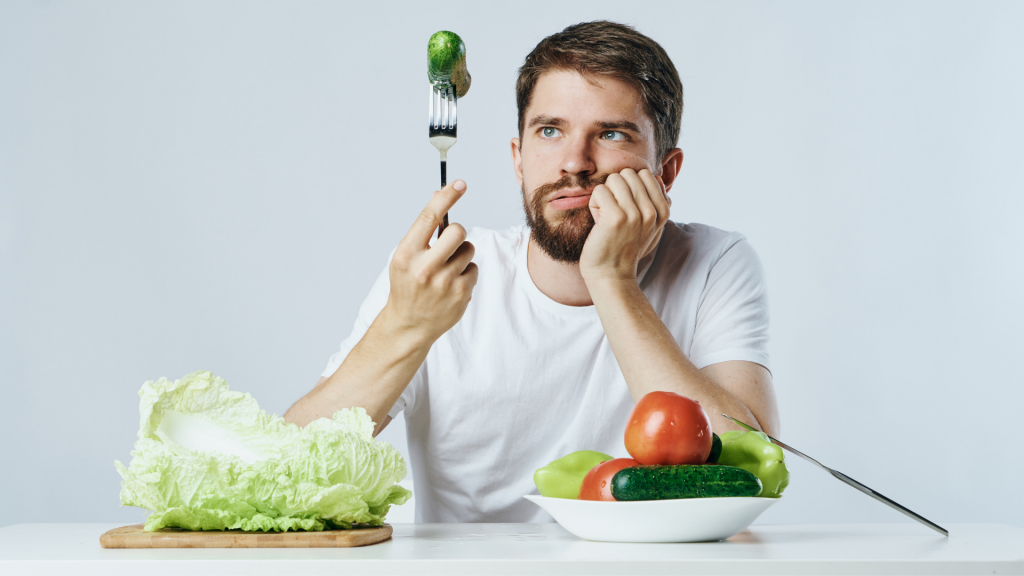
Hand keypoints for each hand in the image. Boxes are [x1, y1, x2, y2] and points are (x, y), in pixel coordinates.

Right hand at [382, 180, 478, 342]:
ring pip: (468, 249)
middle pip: (457, 231)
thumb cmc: (407, 285)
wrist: (409, 324)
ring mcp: (444, 282)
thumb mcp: (405, 257)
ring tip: (446, 269)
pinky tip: (451, 284)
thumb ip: (422, 230)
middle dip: (456, 233)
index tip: (460, 183)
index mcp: (406, 254)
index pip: (428, 218)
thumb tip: (438, 196)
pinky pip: (474, 268)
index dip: (446, 197)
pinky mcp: (461, 293)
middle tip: (449, 243)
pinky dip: (466, 272)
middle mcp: (425, 268)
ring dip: (461, 254)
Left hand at [579, 168, 670, 282]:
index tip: (626, 208)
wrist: (611, 275)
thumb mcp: (650, 227)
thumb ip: (657, 202)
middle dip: (616, 189)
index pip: (645, 174)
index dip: (629, 186)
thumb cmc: (625, 248)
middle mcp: (652, 211)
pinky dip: (594, 204)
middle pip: (628, 173)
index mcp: (663, 211)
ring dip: (605, 196)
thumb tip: (657, 176)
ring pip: (614, 179)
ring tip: (606, 217)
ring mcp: (635, 214)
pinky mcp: (616, 217)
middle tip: (614, 212)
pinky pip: (600, 190)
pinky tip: (598, 222)